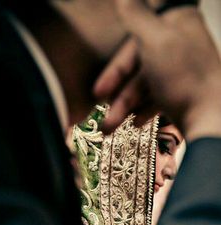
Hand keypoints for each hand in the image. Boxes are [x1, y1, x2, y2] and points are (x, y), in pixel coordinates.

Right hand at [94, 1, 220, 138]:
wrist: (211, 119)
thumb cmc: (184, 79)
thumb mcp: (155, 40)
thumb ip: (136, 14)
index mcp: (175, 25)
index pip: (133, 42)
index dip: (115, 68)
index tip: (99, 90)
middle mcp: (178, 45)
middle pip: (138, 68)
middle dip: (119, 95)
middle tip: (104, 114)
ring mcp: (181, 71)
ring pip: (146, 86)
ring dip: (126, 107)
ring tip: (112, 126)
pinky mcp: (183, 92)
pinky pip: (158, 98)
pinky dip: (145, 110)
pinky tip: (136, 122)